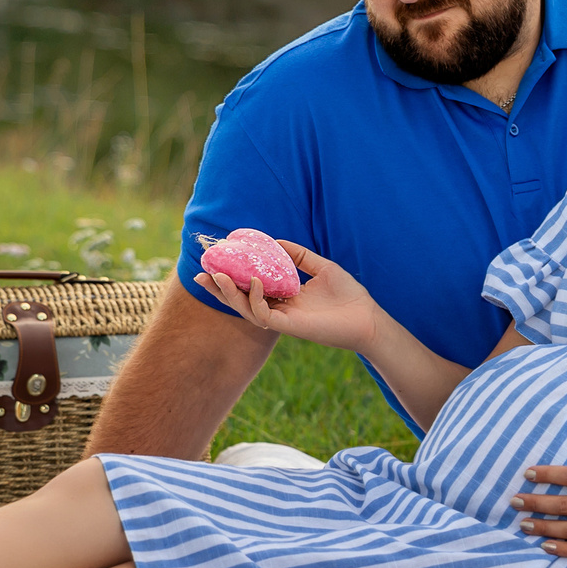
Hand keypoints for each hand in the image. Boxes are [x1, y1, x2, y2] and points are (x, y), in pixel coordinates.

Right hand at [193, 242, 393, 355]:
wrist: (367, 317)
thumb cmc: (348, 295)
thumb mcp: (321, 266)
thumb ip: (298, 255)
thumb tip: (274, 240)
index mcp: (283, 297)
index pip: (250, 288)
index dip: (231, 276)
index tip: (217, 260)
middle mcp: (278, 310)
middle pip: (240, 300)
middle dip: (218, 289)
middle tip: (200, 272)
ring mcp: (282, 320)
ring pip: (246, 309)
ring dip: (228, 294)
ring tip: (215, 276)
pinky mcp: (289, 327)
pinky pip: (264, 315)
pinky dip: (255, 299)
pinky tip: (254, 281)